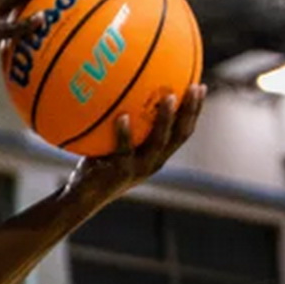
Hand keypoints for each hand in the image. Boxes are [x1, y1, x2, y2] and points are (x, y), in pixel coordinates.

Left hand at [62, 85, 206, 205]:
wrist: (83, 196)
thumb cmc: (97, 165)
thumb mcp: (113, 143)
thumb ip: (121, 123)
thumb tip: (116, 86)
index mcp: (158, 155)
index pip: (184, 131)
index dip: (194, 111)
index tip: (201, 87)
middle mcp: (154, 162)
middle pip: (181, 134)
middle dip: (191, 111)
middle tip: (195, 87)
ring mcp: (139, 168)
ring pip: (159, 142)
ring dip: (165, 119)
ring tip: (168, 97)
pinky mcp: (120, 172)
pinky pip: (124, 150)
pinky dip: (124, 133)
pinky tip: (122, 117)